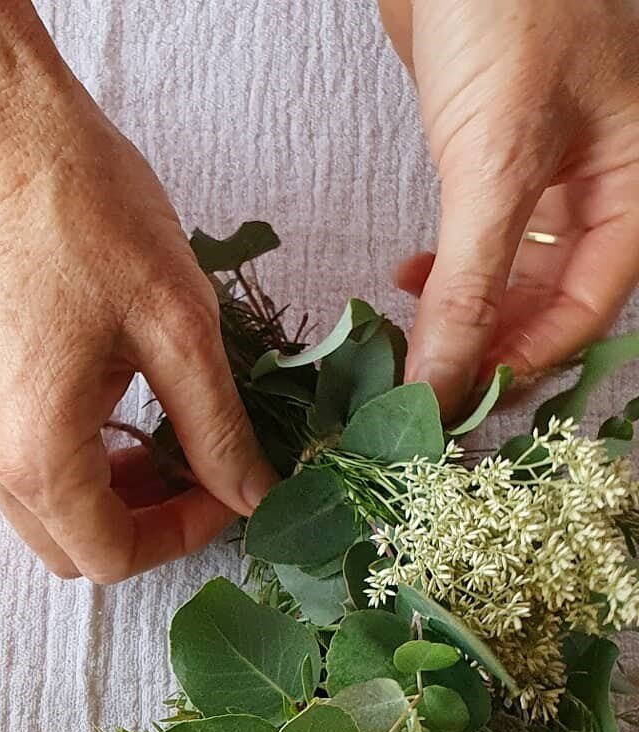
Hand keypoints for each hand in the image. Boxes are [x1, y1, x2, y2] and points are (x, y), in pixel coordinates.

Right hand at [0, 74, 273, 580]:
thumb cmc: (79, 210)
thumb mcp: (176, 323)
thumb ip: (217, 426)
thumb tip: (253, 493)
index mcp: (35, 454)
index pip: (113, 558)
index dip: (183, 536)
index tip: (230, 486)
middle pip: (73, 552)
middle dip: (145, 527)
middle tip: (201, 471)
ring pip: (46, 516)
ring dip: (111, 498)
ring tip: (165, 434)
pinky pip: (23, 471)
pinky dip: (77, 465)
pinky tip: (117, 406)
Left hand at [380, 0, 638, 411]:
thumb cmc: (510, 10)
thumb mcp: (495, 165)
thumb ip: (470, 285)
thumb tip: (443, 382)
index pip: (586, 311)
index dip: (520, 363)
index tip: (452, 404)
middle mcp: (608, 180)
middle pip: (554, 300)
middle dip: (488, 343)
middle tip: (424, 382)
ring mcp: (556, 165)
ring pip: (517, 272)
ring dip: (464, 310)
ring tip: (413, 335)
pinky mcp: (500, 150)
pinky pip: (485, 235)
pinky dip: (448, 267)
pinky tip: (411, 278)